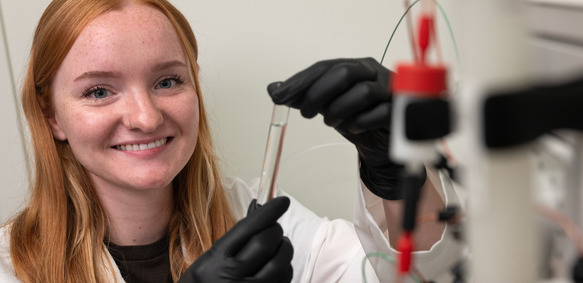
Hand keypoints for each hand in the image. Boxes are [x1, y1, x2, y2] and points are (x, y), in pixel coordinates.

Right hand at [178, 197, 293, 282]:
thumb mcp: (209, 259)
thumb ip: (233, 240)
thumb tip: (260, 214)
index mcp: (216, 260)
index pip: (247, 228)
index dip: (268, 212)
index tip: (282, 202)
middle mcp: (232, 277)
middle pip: (266, 243)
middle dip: (275, 230)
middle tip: (274, 228)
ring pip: (281, 262)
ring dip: (284, 248)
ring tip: (278, 246)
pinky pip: (284, 278)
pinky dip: (286, 266)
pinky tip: (277, 264)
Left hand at [267, 58, 424, 199]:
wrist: (381, 142)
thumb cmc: (356, 116)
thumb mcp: (326, 106)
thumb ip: (302, 97)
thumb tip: (273, 89)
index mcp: (354, 66)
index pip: (324, 67)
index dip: (300, 81)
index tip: (279, 95)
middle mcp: (373, 73)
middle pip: (343, 72)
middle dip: (318, 93)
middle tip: (305, 113)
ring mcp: (388, 91)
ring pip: (362, 92)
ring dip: (339, 109)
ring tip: (330, 122)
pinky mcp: (398, 111)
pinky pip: (380, 113)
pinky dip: (361, 122)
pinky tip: (352, 128)